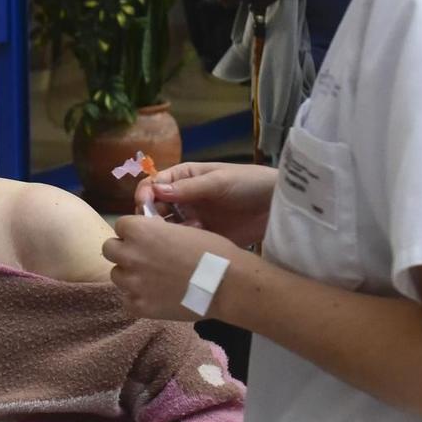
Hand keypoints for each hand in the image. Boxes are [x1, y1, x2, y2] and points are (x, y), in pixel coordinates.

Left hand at [105, 213, 246, 321]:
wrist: (228, 284)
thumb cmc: (212, 250)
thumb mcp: (182, 229)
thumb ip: (157, 231)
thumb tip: (149, 233)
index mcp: (139, 230)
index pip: (120, 226)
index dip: (134, 231)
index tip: (147, 238)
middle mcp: (130, 255)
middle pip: (109, 249)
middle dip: (124, 251)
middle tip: (144, 258)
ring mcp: (132, 283)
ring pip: (116, 275)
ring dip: (130, 275)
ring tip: (153, 279)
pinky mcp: (139, 306)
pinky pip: (127, 300)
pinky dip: (138, 299)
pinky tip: (156, 297)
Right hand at [135, 161, 277, 248]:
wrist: (277, 205)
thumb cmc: (248, 183)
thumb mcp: (218, 181)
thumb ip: (189, 187)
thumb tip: (155, 190)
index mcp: (183, 178)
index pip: (153, 185)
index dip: (145, 194)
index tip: (144, 206)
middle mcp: (182, 199)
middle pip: (155, 209)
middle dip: (152, 217)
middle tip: (159, 227)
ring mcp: (192, 219)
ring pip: (166, 228)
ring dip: (168, 232)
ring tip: (184, 234)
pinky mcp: (202, 238)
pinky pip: (183, 242)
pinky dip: (182, 244)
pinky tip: (197, 241)